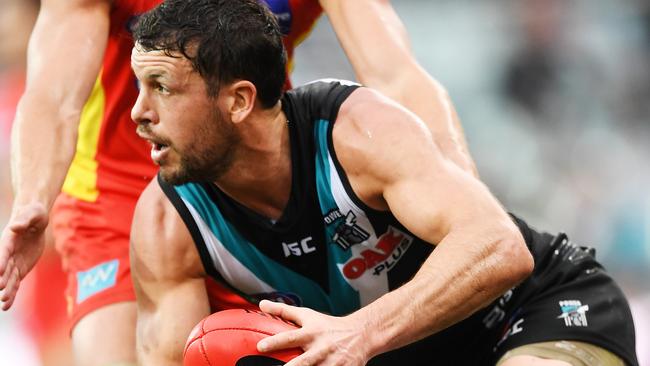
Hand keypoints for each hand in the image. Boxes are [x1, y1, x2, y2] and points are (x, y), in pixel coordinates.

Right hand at [0, 203, 48, 309]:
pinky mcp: (20, 268)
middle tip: (1, 289)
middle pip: (5, 268)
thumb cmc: (33, 214)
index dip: (1, 260)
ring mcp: (13, 262)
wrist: (35, 220)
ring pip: (9, 279)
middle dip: (3, 278)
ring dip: (7, 291)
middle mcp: (8, 253)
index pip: (4, 252)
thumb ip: (23, 220)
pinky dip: (12, 293)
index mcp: (8, 240)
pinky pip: (15, 282)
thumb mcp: (32, 214)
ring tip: (4, 303)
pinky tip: (6, 305)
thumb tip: (14, 226)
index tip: (0, 271)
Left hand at [257, 300, 371, 365]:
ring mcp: (332, 363)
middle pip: (303, 362)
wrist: (360, 334)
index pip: (290, 337)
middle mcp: (321, 348)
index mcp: (311, 333)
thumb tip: (261, 304)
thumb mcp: (307, 315)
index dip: (275, 342)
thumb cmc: (328, 326)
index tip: (260, 347)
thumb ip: (283, 311)